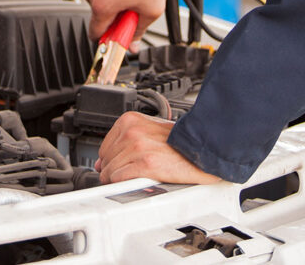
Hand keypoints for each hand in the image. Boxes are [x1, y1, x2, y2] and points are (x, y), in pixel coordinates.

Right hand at [83, 0, 168, 51]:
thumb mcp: (151, 9)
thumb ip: (139, 31)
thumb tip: (133, 44)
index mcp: (102, 6)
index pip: (94, 34)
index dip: (107, 38)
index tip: (116, 37)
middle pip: (99, 16)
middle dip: (114, 16)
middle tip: (132, 8)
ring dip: (113, 0)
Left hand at [95, 112, 221, 184]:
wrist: (202, 150)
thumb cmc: (179, 143)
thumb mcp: (149, 132)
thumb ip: (125, 143)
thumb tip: (102, 162)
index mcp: (131, 120)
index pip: (104, 146)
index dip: (111, 160)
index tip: (120, 165)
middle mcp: (132, 132)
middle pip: (106, 160)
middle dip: (115, 170)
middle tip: (131, 173)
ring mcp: (137, 148)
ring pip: (110, 171)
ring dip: (120, 179)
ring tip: (137, 177)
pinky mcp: (145, 165)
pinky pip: (119, 178)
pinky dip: (125, 184)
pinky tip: (137, 181)